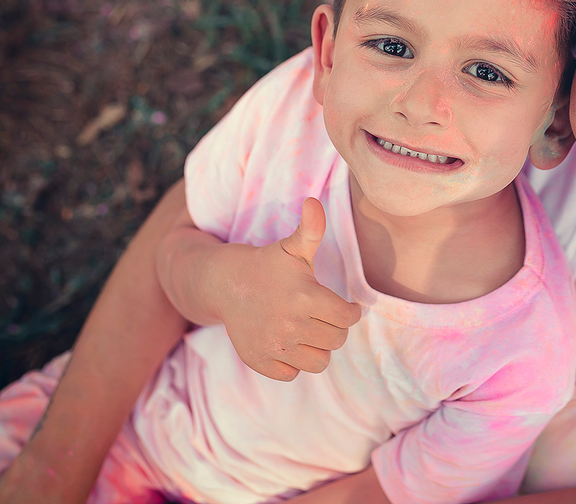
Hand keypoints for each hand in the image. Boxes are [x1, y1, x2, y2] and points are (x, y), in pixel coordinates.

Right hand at [211, 198, 362, 380]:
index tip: (344, 306)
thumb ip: (311, 228)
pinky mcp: (260, 361)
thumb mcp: (292, 246)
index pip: (348, 318)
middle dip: (334, 328)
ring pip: (319, 363)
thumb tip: (314, 202)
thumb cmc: (268, 264)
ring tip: (309, 331)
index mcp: (305, 296)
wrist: (225, 284)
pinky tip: (288, 342)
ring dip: (318, 348)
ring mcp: (274, 346)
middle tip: (322, 316)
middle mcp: (291, 325)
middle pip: (336, 341)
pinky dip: (294, 363)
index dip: (350, 312)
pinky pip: (292, 374)